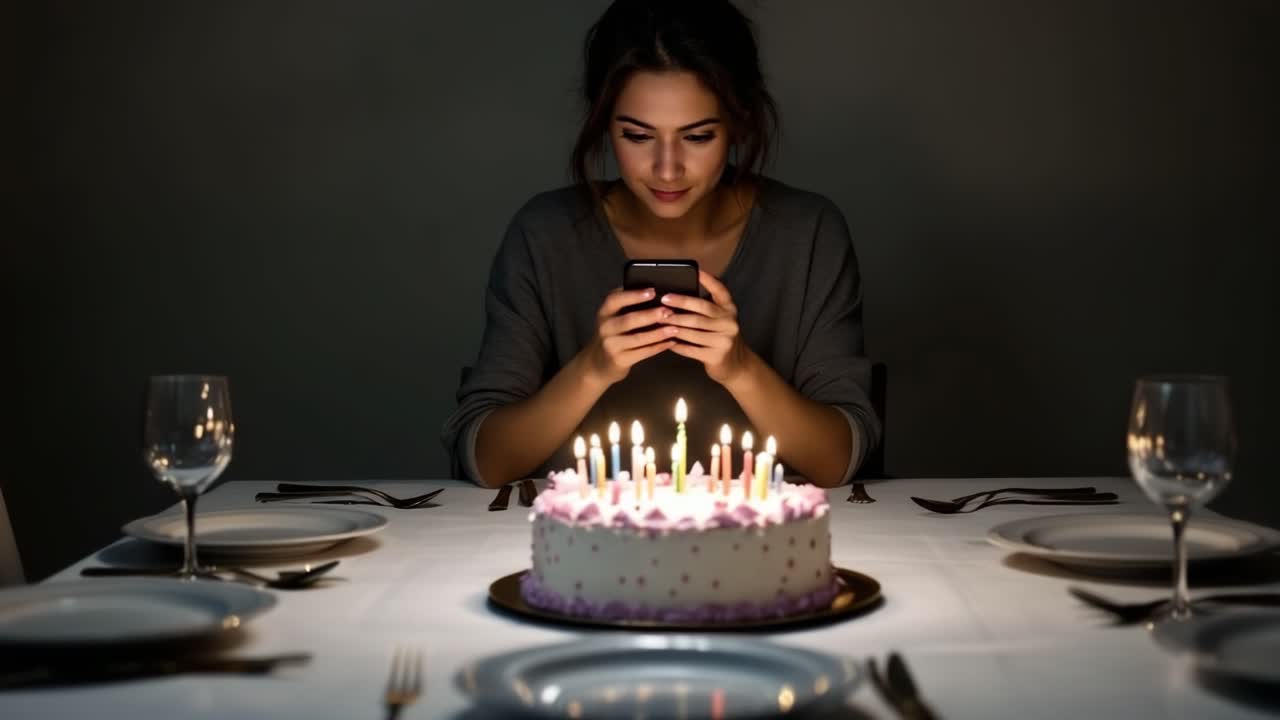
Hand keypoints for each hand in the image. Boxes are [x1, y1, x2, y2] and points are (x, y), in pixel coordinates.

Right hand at [582, 287, 677, 385]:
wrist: (598, 364)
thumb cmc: (612, 335)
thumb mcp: (612, 317)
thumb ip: (626, 304)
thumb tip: (652, 290)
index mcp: (604, 312)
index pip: (615, 300)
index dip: (634, 295)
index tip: (653, 291)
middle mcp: (605, 328)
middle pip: (629, 320)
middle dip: (650, 315)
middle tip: (668, 311)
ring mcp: (611, 345)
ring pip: (638, 338)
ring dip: (658, 333)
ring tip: (674, 328)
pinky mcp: (620, 360)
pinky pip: (642, 352)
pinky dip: (658, 347)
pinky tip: (670, 342)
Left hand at [660, 270, 752, 384]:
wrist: (736, 365)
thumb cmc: (720, 337)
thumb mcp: (720, 319)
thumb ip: (706, 308)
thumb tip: (678, 295)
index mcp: (730, 310)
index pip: (721, 291)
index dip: (709, 280)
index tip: (697, 270)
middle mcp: (729, 323)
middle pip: (702, 310)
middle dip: (681, 303)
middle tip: (663, 300)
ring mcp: (724, 341)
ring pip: (694, 330)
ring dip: (674, 325)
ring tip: (660, 320)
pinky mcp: (716, 356)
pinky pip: (691, 349)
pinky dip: (677, 345)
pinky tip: (667, 341)